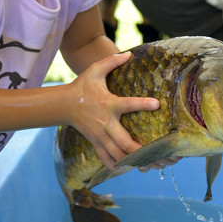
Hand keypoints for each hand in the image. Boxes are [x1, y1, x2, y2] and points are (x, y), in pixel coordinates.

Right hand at [68, 51, 158, 167]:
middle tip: (159, 155)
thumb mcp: (95, 70)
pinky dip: (117, 165)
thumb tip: (128, 53)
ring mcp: (100, 136)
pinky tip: (129, 168)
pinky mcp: (95, 142)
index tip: (157, 104)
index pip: (127, 104)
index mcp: (108, 104)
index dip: (142, 104)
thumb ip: (111, 61)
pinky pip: (106, 158)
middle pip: (123, 142)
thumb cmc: (82, 86)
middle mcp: (105, 123)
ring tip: (150, 166)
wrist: (64, 104)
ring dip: (133, 161)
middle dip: (141, 150)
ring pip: (117, 154)